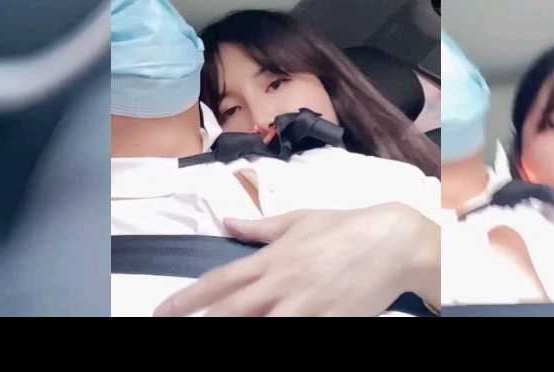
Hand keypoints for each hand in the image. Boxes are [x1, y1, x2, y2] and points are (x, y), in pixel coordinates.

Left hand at [153, 203, 435, 317]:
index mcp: (272, 259)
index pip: (221, 282)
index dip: (189, 299)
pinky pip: (294, 335)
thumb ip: (259, 227)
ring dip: (240, 329)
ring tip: (216, 331)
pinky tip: (265, 331)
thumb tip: (227, 221)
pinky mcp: (324, 325)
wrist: (390, 243)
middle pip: (231, 312)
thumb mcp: (299, 219)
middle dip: (205, 320)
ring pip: (259, 328)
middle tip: (176, 325)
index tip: (164, 310)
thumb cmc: (343, 227)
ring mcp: (302, 309)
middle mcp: (281, 286)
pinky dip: (277, 333)